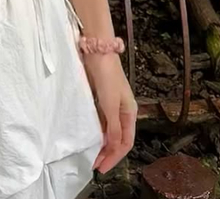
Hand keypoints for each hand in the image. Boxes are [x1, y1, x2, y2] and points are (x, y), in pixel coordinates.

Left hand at [82, 53, 136, 174]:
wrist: (98, 52)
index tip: (101, 168)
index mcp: (130, 113)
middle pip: (118, 139)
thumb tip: (114, 147)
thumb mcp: (111, 105)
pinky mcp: (102, 100)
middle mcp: (123, 111)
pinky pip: (102, 122)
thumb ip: (113, 127)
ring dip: (102, 144)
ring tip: (91, 155)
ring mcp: (112, 105)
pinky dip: (97, 132)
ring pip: (110, 132)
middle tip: (94, 165)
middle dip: (108, 154)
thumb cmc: (108, 77)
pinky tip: (89, 138)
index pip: (126, 142)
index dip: (114, 157)